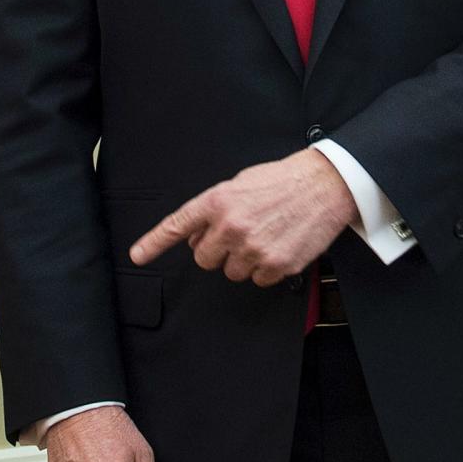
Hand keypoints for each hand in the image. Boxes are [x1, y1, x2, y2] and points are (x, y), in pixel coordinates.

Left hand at [129, 147, 357, 285]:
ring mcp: (253, 248)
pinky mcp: (276, 265)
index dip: (153, 243)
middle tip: (237, 235)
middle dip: (216, 251)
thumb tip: (195, 237)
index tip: (138, 255)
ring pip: (231, 272)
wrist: (324, 185)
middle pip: (204, 259)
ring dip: (242, 260)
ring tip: (264, 235)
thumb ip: (213, 210)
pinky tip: (278, 245)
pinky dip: (266, 268)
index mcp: (218, 202)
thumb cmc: (282, 181)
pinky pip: (258, 280)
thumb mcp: (239, 185)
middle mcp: (231, 226)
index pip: (177, 226)